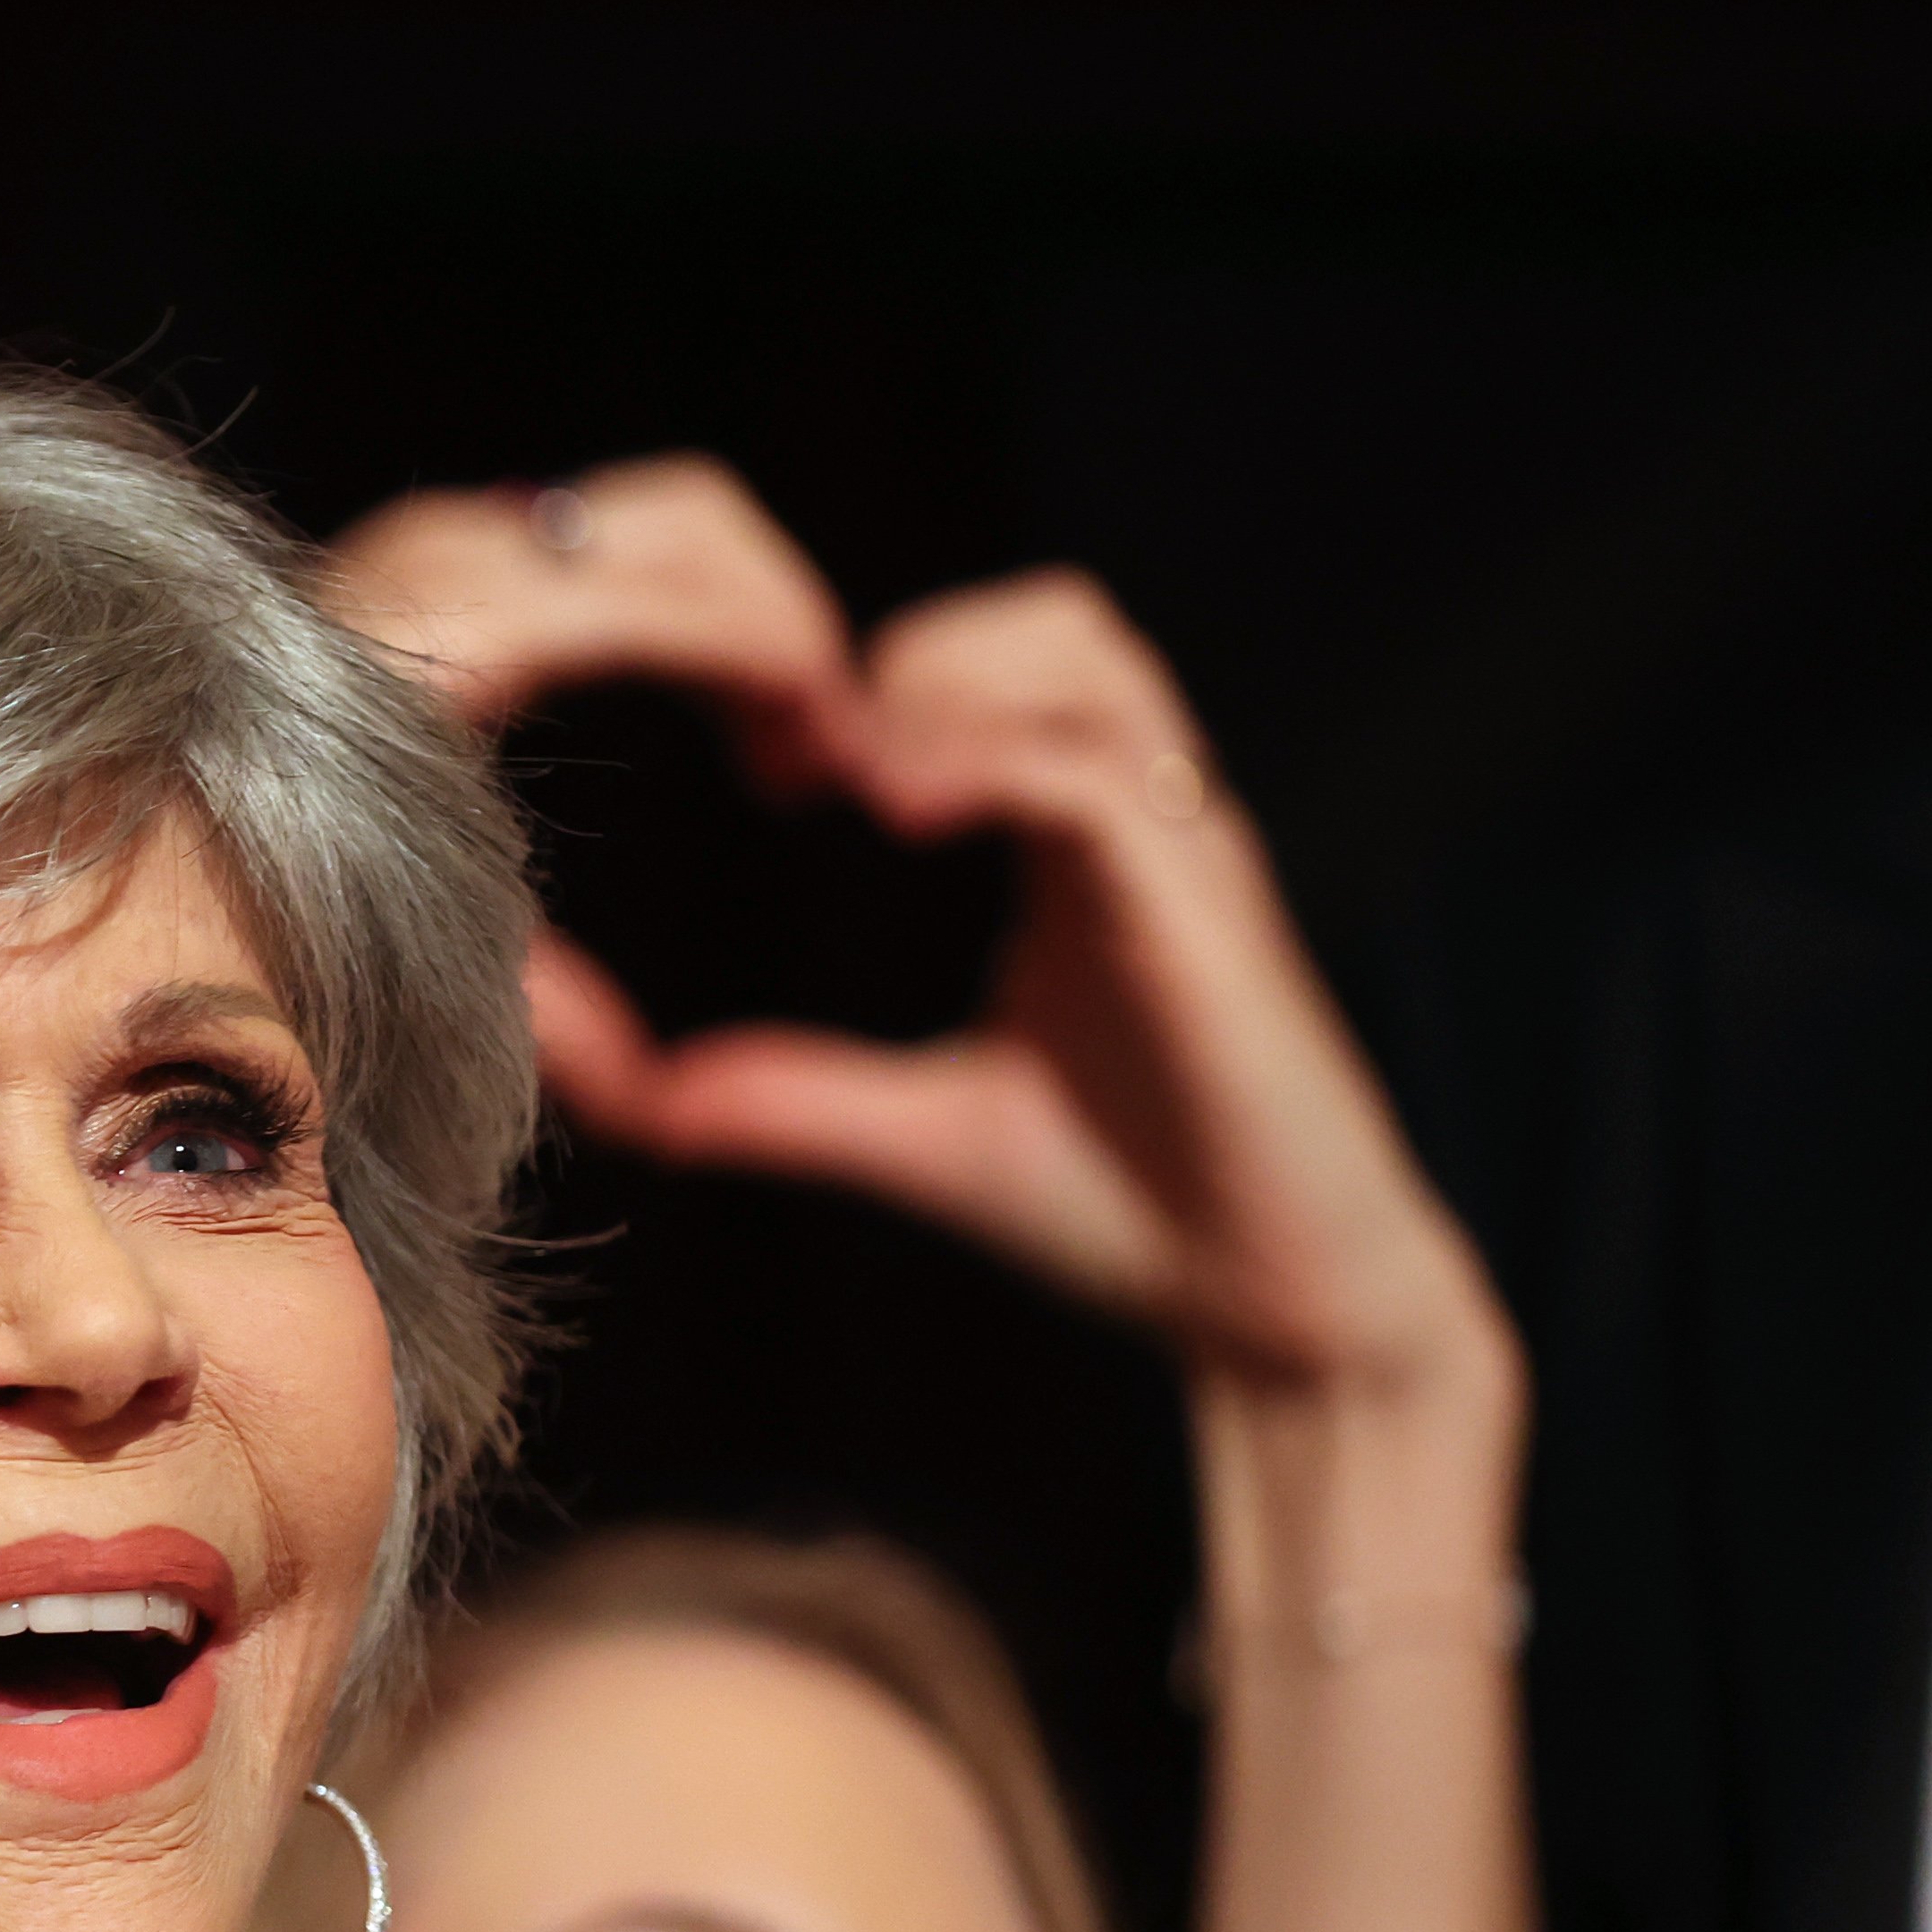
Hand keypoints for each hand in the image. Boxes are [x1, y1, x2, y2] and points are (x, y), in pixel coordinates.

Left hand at [327, 474, 1509, 1404]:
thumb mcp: (925, 1137)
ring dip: (952, 680)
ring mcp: (1184, 858)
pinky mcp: (1205, 914)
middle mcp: (1145, 829)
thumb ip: (798, 1097)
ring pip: (1087, 656)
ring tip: (853, 774)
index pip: (1001, 678)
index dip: (878, 685)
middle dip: (918, 647)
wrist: (1276, 1309)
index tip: (773, 764)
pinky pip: (1097, 778)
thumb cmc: (1132, 1214)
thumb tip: (656, 1100)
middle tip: (805, 751)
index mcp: (1083, 853)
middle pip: (1054, 621)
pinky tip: (896, 813)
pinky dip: (988, 763)